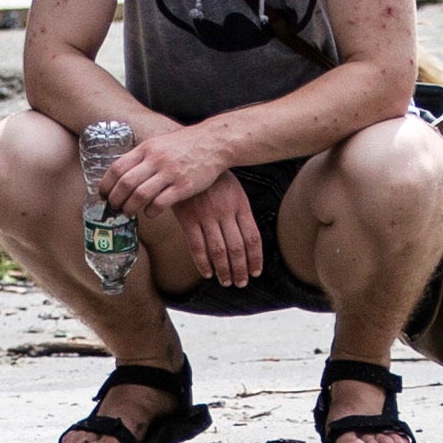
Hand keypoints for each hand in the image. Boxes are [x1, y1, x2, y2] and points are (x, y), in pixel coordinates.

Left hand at [93, 118, 228, 217]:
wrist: (213, 142)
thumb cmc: (185, 145)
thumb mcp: (159, 143)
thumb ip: (142, 156)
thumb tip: (123, 173)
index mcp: (146, 148)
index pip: (117, 167)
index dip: (106, 184)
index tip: (103, 195)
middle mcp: (155, 160)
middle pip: (125, 183)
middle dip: (115, 199)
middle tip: (114, 208)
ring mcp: (170, 173)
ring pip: (140, 195)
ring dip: (130, 207)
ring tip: (128, 212)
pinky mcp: (183, 186)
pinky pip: (160, 203)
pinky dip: (151, 211)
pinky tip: (150, 213)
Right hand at [176, 170, 267, 285]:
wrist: (187, 159)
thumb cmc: (212, 177)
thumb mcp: (233, 189)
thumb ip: (240, 212)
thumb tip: (248, 238)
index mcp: (240, 204)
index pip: (253, 238)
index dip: (255, 259)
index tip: (255, 272)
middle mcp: (226, 212)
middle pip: (237, 248)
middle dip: (240, 270)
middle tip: (240, 283)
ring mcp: (206, 215)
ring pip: (219, 251)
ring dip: (224, 270)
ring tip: (226, 282)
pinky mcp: (188, 218)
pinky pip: (197, 247)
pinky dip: (203, 264)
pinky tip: (207, 273)